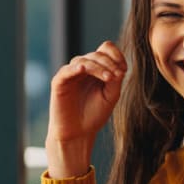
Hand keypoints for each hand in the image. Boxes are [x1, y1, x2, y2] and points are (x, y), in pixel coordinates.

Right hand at [45, 40, 126, 177]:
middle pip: (97, 54)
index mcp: (97, 69)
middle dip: (109, 63)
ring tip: (108, 78)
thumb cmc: (94, 114)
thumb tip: (119, 67)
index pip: (105, 50)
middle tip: (116, 77)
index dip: (116, 55)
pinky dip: (75, 68)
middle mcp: (84, 68)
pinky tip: (83, 69)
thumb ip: (115, 80)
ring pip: (84, 60)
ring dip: (98, 67)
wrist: (78, 133)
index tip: (124, 69)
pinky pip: (66, 71)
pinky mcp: (59, 82)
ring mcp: (71, 74)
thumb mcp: (110, 96)